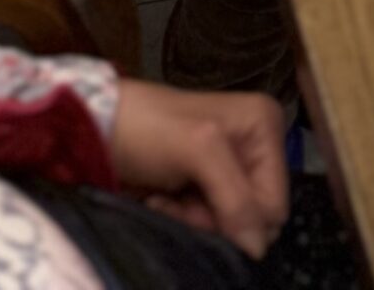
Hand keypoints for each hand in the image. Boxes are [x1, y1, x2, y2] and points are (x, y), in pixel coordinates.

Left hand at [109, 81, 286, 257]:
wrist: (98, 128)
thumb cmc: (145, 125)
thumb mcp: (196, 147)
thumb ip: (234, 194)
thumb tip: (257, 247)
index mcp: (263, 125)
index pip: (275, 203)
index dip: (243, 216)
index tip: (203, 202)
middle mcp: (251, 147)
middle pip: (253, 218)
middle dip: (215, 219)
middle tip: (182, 201)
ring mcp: (227, 170)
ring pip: (230, 227)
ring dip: (195, 221)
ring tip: (168, 199)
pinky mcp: (204, 188)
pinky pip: (208, 226)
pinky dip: (184, 220)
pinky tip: (163, 201)